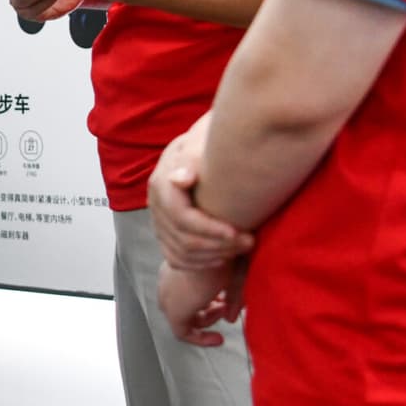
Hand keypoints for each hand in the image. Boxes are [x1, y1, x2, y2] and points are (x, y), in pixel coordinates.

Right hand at [148, 119, 253, 269]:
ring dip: (215, 254)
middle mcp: (156, 204)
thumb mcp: (200, 142)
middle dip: (219, 244)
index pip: (181, 217)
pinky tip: (225, 256)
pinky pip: (177, 259)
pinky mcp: (165, 235)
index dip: (209, 229)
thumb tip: (182, 178)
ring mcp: (158, 221)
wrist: (201, 153)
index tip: (236, 231)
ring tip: (243, 246)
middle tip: (250, 240)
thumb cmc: (208, 146)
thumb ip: (192, 155)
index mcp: (161, 183)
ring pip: (181, 252)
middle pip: (183, 238)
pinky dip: (201, 263)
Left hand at [157, 260, 245, 346]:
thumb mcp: (234, 275)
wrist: (220, 251)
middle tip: (227, 305)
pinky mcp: (173, 311)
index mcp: (178, 264)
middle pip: (186, 303)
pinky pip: (182, 332)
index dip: (209, 299)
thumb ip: (233, 297)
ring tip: (226, 308)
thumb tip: (230, 319)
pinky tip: (218, 338)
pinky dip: (199, 338)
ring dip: (210, 319)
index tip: (226, 303)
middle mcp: (168, 280)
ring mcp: (168, 296)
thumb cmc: (231, 254)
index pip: (187, 289)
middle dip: (210, 310)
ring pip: (185, 317)